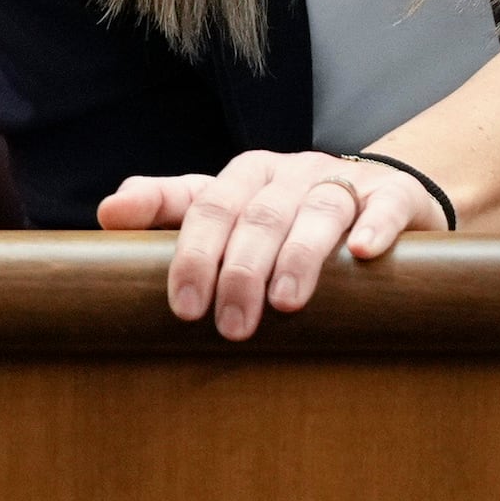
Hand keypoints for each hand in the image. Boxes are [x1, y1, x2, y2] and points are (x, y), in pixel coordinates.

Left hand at [97, 148, 444, 339]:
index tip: (181, 304)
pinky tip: (364, 254)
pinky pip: (385, 205)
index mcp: (244, 177)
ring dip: (298, 256)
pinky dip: (376, 226)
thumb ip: (170, 209)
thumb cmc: (288, 217)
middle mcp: (289, 174)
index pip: (206, 204)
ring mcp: (343, 182)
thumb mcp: (229, 210)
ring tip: (285, 304)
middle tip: (231, 326)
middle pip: (257, 214)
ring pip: (316, 211)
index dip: (191, 252)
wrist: (381, 199)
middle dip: (239, 271)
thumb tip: (106, 213)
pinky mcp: (393, 196)